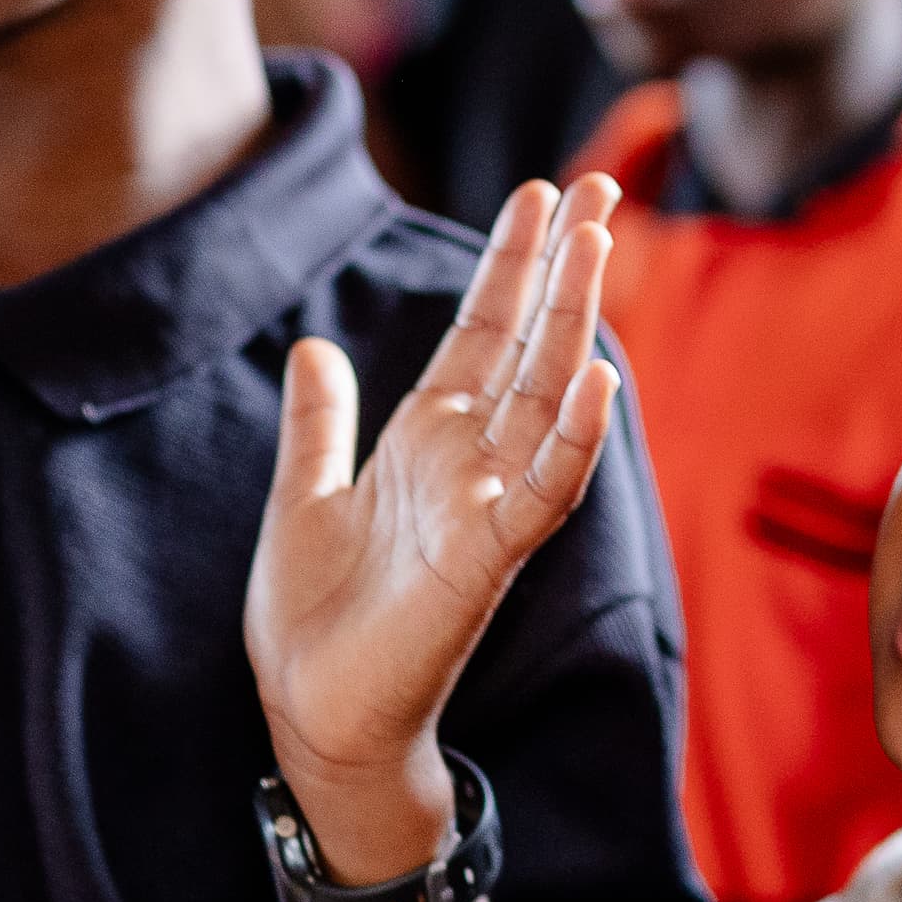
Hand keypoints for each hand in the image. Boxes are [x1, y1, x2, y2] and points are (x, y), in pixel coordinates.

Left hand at [246, 176, 618, 867]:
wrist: (313, 715)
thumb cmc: (316, 621)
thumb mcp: (302, 496)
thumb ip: (319, 424)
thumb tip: (312, 346)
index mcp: (430, 440)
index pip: (485, 333)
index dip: (512, 264)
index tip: (542, 194)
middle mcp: (471, 462)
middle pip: (532, 348)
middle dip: (563, 268)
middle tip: (599, 187)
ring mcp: (486, 507)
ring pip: (547, 400)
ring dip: (575, 325)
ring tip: (598, 244)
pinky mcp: (485, 560)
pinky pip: (541, 491)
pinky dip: (573, 436)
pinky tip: (597, 375)